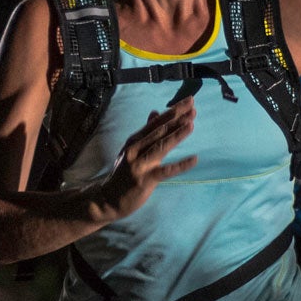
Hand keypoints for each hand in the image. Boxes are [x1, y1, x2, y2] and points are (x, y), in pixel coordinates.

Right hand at [96, 98, 197, 220]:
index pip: (156, 122)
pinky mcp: (145, 180)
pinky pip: (166, 171)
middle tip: (193, 105)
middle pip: (159, 130)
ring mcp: (140, 164)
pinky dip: (181, 165)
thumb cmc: (123, 174)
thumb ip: (145, 132)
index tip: (188, 101)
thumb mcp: (131, 149)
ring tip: (191, 124)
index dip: (173, 111)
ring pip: (161, 146)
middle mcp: (136, 149)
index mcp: (134, 141)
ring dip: (176, 135)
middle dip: (177, 117)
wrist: (106, 199)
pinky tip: (195, 159)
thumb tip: (155, 112)